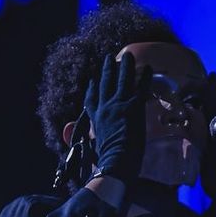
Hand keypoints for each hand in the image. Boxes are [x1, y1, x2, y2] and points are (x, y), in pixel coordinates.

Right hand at [83, 52, 152, 185]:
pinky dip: (145, 77)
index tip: (92, 79)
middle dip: (107, 70)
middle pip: (105, 83)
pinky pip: (140, 87)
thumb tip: (66, 130)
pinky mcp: (133, 107)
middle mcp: (104, 108)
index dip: (92, 87)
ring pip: (122, 80)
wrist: (115, 162)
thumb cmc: (104, 161)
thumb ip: (84, 138)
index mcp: (94, 119)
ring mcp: (118, 105)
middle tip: (109, 58)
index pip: (91, 99)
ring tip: (127, 54)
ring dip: (125, 66)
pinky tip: (149, 68)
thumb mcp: (90, 147)